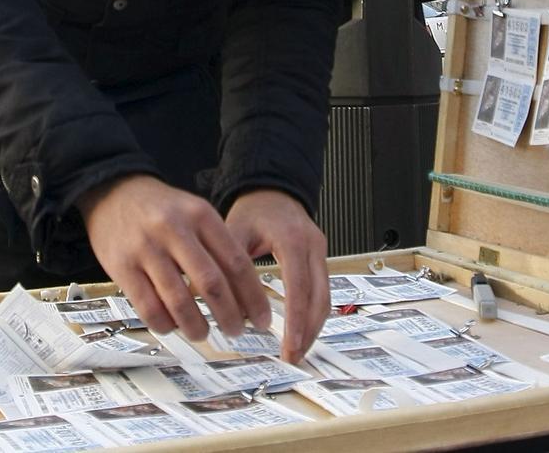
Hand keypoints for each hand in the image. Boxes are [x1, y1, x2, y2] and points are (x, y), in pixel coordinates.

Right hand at [78, 175, 270, 346]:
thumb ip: (217, 245)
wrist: (113, 191)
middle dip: (230, 316)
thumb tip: (244, 293)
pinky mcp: (122, 267)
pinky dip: (166, 324)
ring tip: (204, 333)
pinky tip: (173, 326)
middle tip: (237, 331)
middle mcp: (175, 230)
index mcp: (200, 215)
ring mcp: (147, 249)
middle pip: (212, 284)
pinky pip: (149, 308)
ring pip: (180, 302)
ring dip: (197, 326)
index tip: (261, 318)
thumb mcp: (194, 212)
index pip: (236, 262)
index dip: (253, 296)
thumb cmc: (161, 209)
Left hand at [225, 189, 327, 363]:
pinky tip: (302, 332)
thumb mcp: (235, 232)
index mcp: (293, 239)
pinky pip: (323, 292)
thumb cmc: (254, 210)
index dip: (297, 318)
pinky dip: (314, 315)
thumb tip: (222, 309)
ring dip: (314, 327)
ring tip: (297, 351)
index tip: (291, 344)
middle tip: (293, 357)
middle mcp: (313, 245)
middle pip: (320, 296)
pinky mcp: (320, 259)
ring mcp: (321, 252)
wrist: (272, 191)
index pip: (299, 284)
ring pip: (326, 298)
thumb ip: (229, 269)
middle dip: (309, 331)